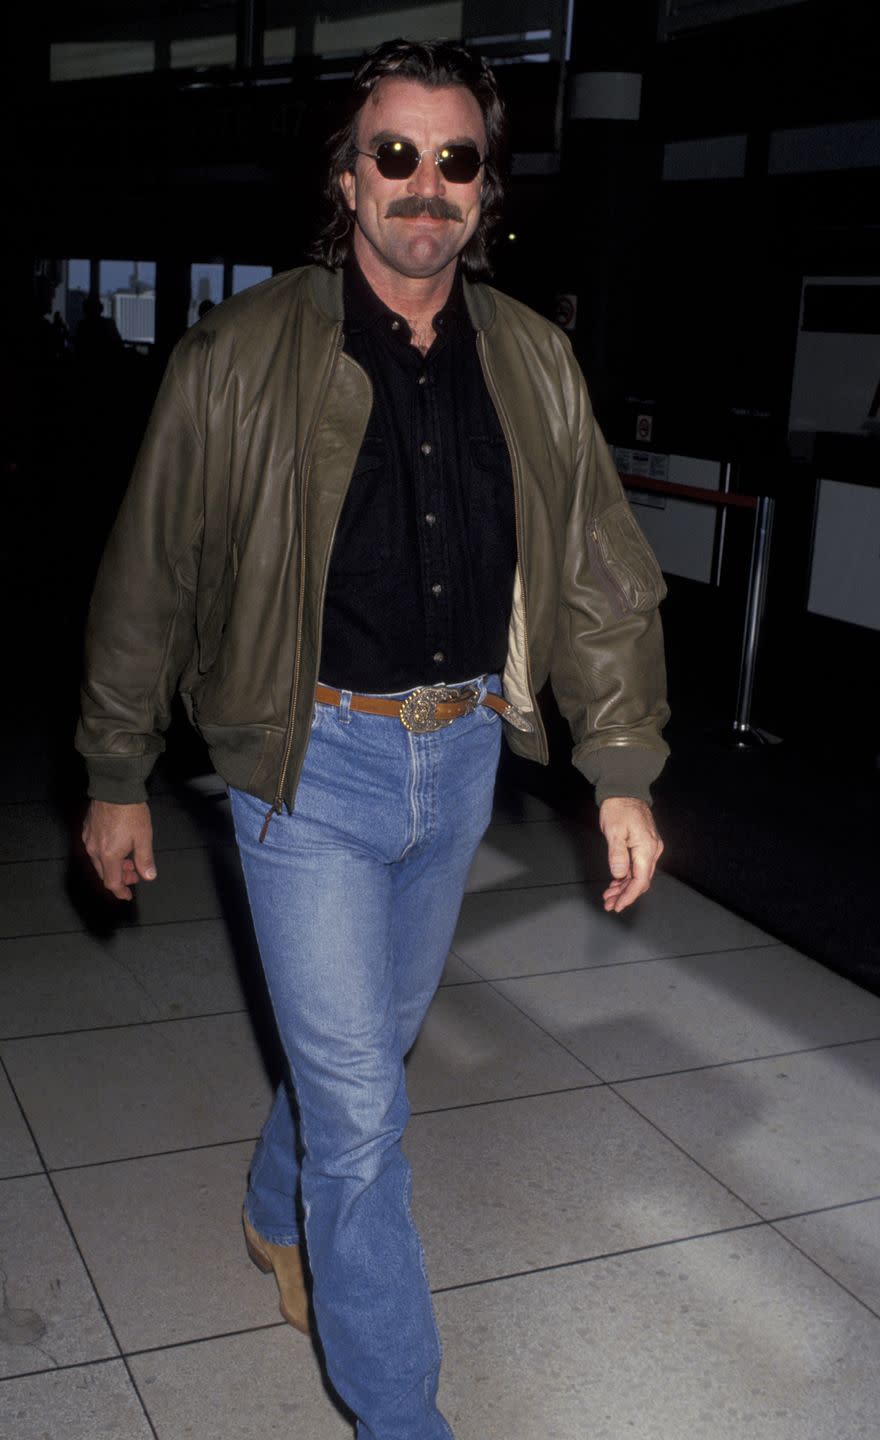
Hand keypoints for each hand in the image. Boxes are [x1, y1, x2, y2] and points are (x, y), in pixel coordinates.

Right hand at [82, 800, 155, 900]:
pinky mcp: (87, 829)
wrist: (114, 788)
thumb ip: (145, 859)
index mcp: (108, 855)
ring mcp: (88, 839)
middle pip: (104, 873)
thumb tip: (148, 876)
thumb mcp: (143, 837)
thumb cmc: (131, 812)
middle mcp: (94, 850)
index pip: (111, 882)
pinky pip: (94, 849)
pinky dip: (105, 854)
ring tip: (128, 859)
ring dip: (113, 865)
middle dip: (119, 877)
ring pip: (98, 861)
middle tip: (134, 873)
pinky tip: (117, 846)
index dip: (120, 891)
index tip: (128, 895)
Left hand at [599, 797, 662, 913]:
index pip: (640, 880)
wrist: (625, 790)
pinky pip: (638, 867)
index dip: (629, 896)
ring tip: (609, 896)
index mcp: (646, 848)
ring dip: (624, 887)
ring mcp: (650, 848)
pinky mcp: (645, 845)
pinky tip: (616, 882)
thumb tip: (619, 874)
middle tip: (609, 903)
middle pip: (641, 881)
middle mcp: (652, 850)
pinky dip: (626, 876)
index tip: (617, 905)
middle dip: (625, 894)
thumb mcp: (613, 831)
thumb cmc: (619, 808)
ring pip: (639, 875)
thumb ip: (617, 854)